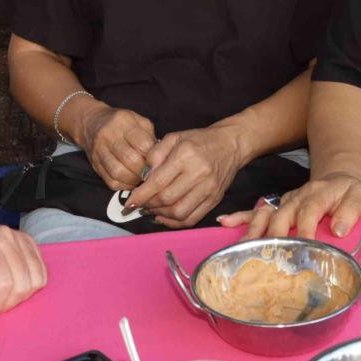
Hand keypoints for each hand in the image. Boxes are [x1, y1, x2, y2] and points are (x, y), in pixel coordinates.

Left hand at [0, 214, 48, 337]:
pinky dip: (27, 285)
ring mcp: (19, 237)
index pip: (2, 286)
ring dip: (15, 295)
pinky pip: (41, 273)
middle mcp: (4, 236)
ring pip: (35, 281)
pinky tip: (7, 281)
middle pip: (21, 286)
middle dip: (2, 302)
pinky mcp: (28, 242)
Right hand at [76, 105, 157, 189]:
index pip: (142, 144)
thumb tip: (160, 157)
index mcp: (123, 122)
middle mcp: (109, 136)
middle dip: (144, 170)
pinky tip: (131, 181)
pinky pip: (111, 182)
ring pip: (118, 173)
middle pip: (130, 160)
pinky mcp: (95, 165)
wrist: (90, 123)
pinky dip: (124, 186)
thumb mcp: (137, 120)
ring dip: (134, 180)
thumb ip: (149, 135)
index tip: (159, 160)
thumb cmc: (121, 122)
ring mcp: (99, 151)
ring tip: (142, 178)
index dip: (153, 156)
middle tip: (152, 172)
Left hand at [130, 126, 245, 227]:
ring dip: (160, 215)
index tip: (129, 202)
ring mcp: (209, 189)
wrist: (231, 144)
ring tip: (152, 209)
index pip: (158, 182)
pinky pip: (192, 219)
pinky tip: (165, 216)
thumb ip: (155, 154)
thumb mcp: (174, 137)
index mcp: (186, 155)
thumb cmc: (200, 140)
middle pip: (167, 199)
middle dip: (149, 205)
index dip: (141, 195)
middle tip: (140, 204)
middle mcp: (199, 173)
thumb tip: (144, 177)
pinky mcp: (215, 200)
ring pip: (179, 212)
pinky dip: (175, 222)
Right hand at [218, 171, 360, 239]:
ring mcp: (285, 201)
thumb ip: (352, 211)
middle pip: (282, 215)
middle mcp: (298, 197)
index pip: (309, 210)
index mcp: (319, 194)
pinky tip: (225, 222)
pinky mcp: (277, 206)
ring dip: (254, 230)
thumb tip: (338, 229)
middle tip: (269, 256)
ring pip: (266, 214)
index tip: (303, 247)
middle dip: (274, 236)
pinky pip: (256, 210)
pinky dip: (240, 216)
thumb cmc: (350, 194)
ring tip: (243, 248)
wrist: (340, 179)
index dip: (305, 229)